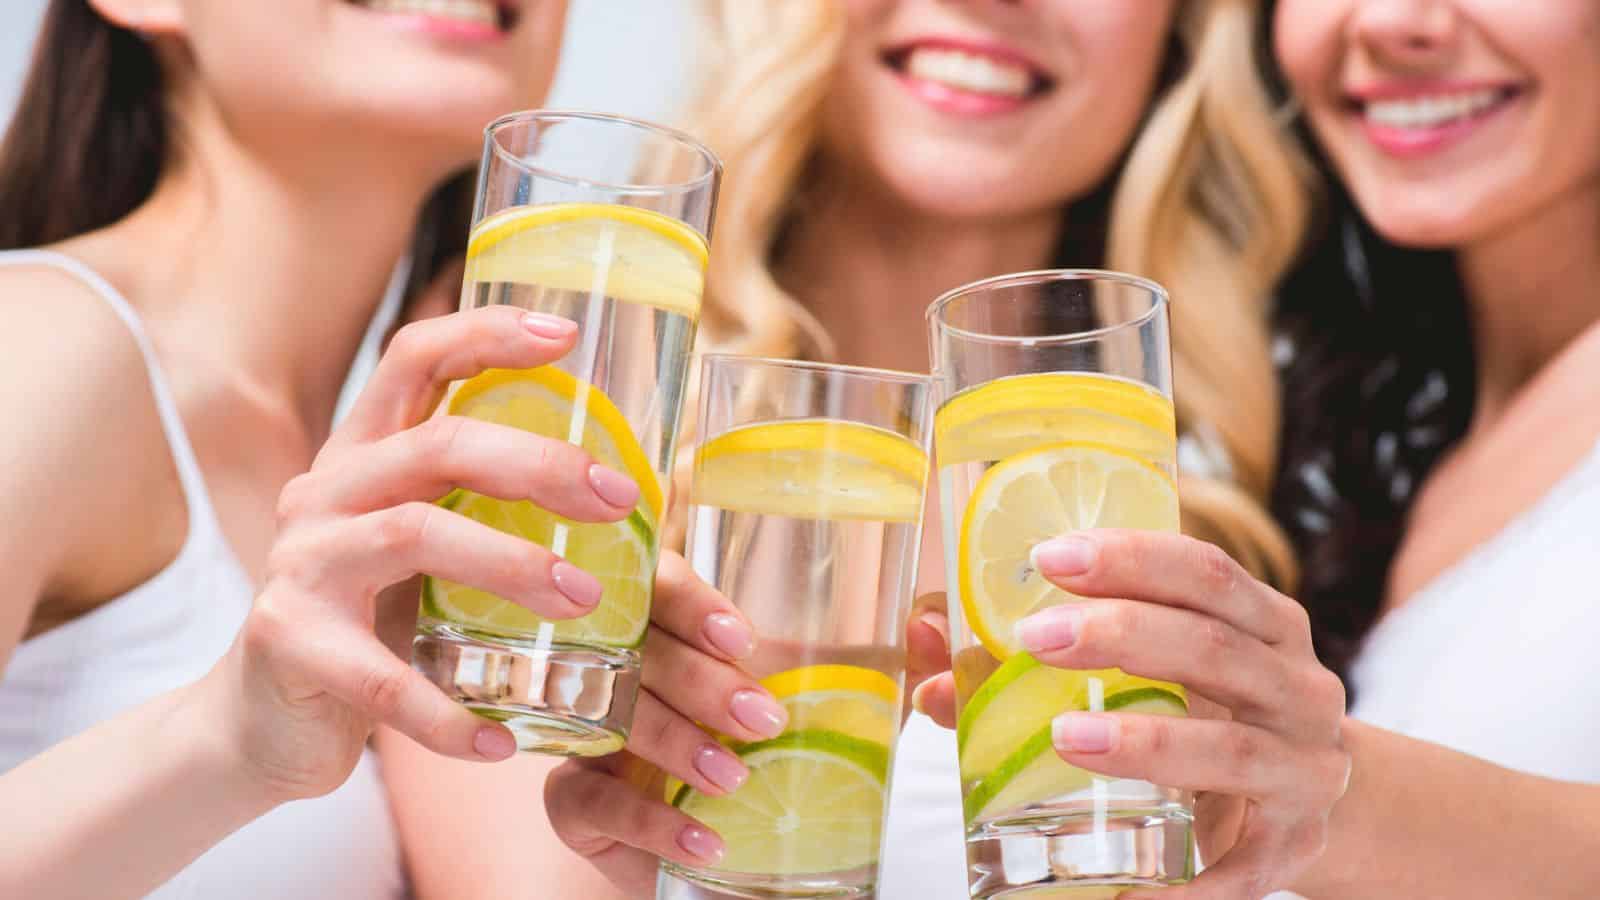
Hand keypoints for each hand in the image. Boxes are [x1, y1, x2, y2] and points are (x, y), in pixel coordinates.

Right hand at [205, 305, 644, 802]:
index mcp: (363, 456)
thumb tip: (618, 492)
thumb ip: (483, 508)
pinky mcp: (287, 642)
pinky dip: (447, 715)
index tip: (567, 334)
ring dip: (511, 565)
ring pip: (415, 534)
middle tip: (619, 498)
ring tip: (585, 603)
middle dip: (538, 463)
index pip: (414, 360)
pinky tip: (502, 741)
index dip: (485, 333)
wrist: (264, 722)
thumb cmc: (370, 624)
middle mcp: (324, 492)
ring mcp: (301, 564)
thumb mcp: (425, 550)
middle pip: (436, 443)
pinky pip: (381, 679)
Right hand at [545, 569, 952, 895]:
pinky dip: (652, 820)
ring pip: (613, 716)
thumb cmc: (773, 755)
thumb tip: (930, 628)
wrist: (732, 851)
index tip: (743, 639)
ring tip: (734, 778)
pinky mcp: (572, 797)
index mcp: (671, 623)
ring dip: (677, 744)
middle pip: (636, 647)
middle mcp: (618, 662)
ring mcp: (587, 727)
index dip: (692, 602)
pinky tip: (704, 839)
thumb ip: (880, 669)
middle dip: (699, 681)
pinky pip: (591, 797)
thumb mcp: (833, 709)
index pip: (661, 584)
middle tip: (761, 719)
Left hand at [919, 530, 1349, 899]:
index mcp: (1262, 624)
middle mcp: (1296, 686)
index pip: (1205, 572)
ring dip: (1146, 741)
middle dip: (1121, 635)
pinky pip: (1241, 866)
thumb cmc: (1204, 716)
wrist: (1302, 805)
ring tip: (1065, 737)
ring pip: (1230, 748)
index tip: (1048, 556)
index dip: (1131, 557)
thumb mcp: (1152, 674)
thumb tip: (924, 636)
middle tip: (1034, 639)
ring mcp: (1302, 768)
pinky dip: (1188, 880)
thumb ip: (1037, 656)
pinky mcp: (1292, 846)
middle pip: (1213, 646)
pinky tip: (1132, 893)